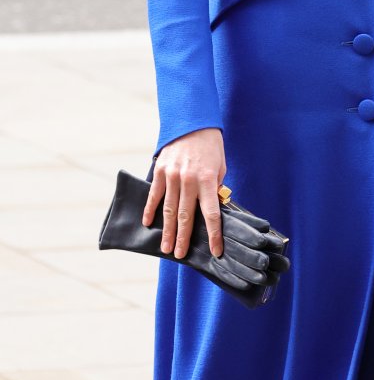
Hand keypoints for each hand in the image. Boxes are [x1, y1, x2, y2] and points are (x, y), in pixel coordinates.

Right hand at [144, 127, 226, 258]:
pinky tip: (148, 224)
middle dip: (184, 238)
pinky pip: (154, 194)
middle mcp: (188, 180)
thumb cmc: (211, 147)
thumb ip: (214, 189)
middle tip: (180, 255)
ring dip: (167, 230)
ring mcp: (172, 176)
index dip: (213, 235)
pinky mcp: (160, 171)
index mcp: (207, 181)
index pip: (211, 214)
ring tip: (165, 247)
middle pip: (186, 216)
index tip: (215, 251)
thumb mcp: (220, 168)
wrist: (193, 123)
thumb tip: (211, 209)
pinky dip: (150, 210)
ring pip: (168, 209)